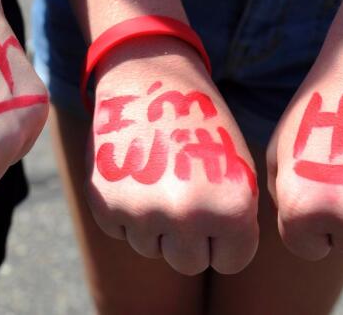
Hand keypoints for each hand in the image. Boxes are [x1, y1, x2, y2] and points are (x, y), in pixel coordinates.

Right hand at [86, 38, 258, 273]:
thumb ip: (234, 220)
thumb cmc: (200, 125)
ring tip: (158, 176)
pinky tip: (134, 173)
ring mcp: (141, 212)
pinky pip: (121, 231)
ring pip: (152, 248)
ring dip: (156, 224)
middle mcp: (186, 216)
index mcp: (230, 208)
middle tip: (185, 194)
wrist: (148, 78)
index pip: (232, 262)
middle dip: (190, 238)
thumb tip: (215, 260)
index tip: (216, 206)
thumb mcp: (238, 169)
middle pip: (189, 263)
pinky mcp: (104, 205)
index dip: (226, 236)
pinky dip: (126, 211)